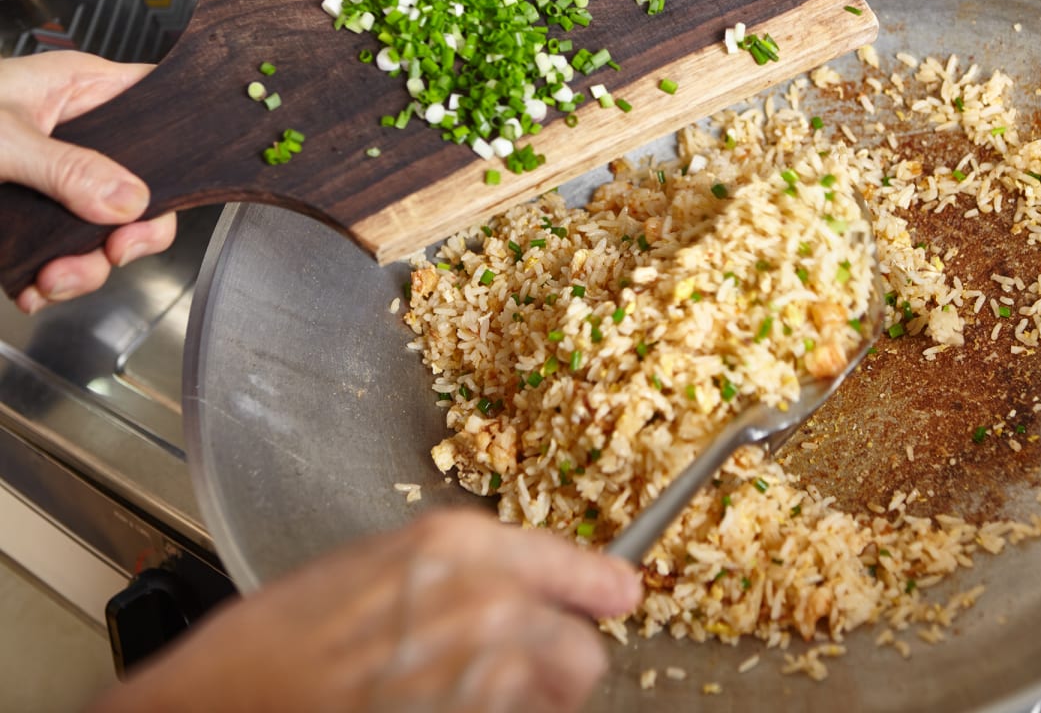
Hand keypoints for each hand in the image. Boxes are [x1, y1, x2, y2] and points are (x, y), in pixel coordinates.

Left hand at [0, 52, 176, 312]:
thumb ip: (65, 167)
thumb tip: (129, 202)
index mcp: (81, 90)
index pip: (163, 107)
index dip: (183, 151)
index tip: (166, 198)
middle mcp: (77, 133)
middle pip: (142, 186)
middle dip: (129, 234)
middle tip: (114, 254)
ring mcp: (53, 178)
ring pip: (104, 230)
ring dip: (86, 267)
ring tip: (51, 280)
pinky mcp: (27, 216)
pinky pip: (63, 253)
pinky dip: (51, 280)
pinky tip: (29, 288)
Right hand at [95, 509, 642, 712]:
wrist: (219, 703)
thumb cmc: (272, 643)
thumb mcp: (370, 569)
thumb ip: (456, 572)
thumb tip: (514, 586)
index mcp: (457, 546)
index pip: (575, 566)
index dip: (598, 587)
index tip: (617, 595)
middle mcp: (485, 604)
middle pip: (584, 649)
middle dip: (563, 662)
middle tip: (522, 673)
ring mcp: (482, 676)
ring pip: (561, 697)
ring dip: (533, 702)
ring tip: (475, 699)